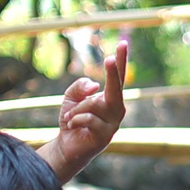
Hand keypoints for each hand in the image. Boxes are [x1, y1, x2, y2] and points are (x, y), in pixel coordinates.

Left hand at [45, 39, 127, 180]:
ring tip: (70, 118)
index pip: (117, 77)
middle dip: (113, 73)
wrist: (67, 146)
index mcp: (110, 99)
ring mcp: (113, 123)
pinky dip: (76, 119)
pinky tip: (72, 126)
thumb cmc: (72, 121)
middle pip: (116, 87)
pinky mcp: (106, 136)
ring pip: (95, 104)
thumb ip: (79, 87)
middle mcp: (116, 109)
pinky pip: (89, 118)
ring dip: (78, 109)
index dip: (120, 61)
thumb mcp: (71, 99)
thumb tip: (95, 85)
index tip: (122, 43)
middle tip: (109, 59)